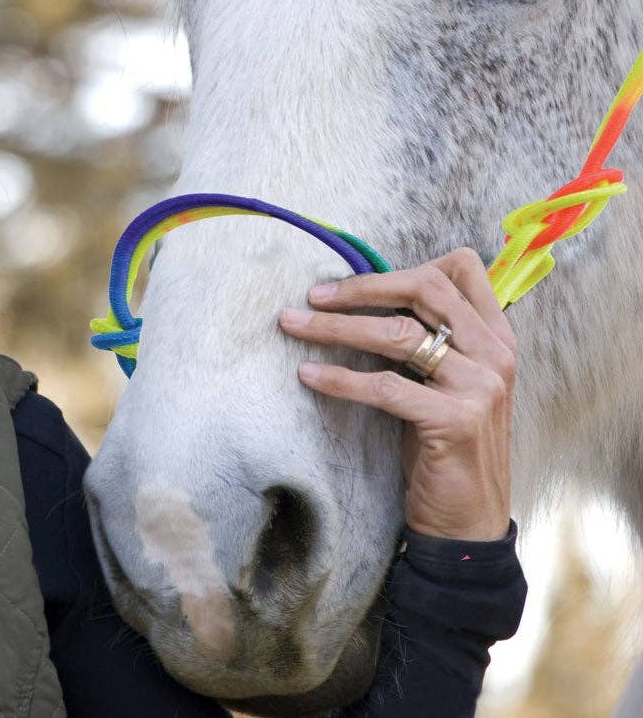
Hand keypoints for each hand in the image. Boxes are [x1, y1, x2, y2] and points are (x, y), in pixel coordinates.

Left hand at [278, 247, 515, 541]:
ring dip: (335, 327)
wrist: (466, 519)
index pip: (461, 270)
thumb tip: (364, 296)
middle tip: (312, 296)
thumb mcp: (444, 382)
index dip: (404, 267)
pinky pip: (385, 386)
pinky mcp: (457, 421)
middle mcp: (496, 354)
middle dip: (361, 288)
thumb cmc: (443, 444)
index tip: (352, 283)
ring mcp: (482, 387)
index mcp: (496, 337)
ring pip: (398, 335)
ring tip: (292, 325)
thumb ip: (428, 339)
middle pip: (424, 290)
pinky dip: (339, 378)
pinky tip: (307, 375)